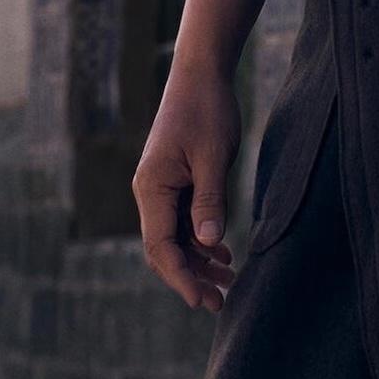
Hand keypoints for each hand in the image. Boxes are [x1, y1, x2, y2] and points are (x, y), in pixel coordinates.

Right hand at [132, 64, 242, 310]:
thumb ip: (211, 199)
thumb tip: (207, 242)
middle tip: (220, 303)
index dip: (181, 277)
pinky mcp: (176, 182)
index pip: (160, 246)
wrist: (201, 74)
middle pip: (165, 249)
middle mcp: (150, 192)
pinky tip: (223, 252)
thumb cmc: (206, 109)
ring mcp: (162, 188)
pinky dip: (202, 239)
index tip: (202, 300)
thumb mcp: (213, 156)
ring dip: (199, 261)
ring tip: (228, 281)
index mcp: (152, 188)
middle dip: (190, 277)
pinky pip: (184, 221)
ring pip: (176, 238)